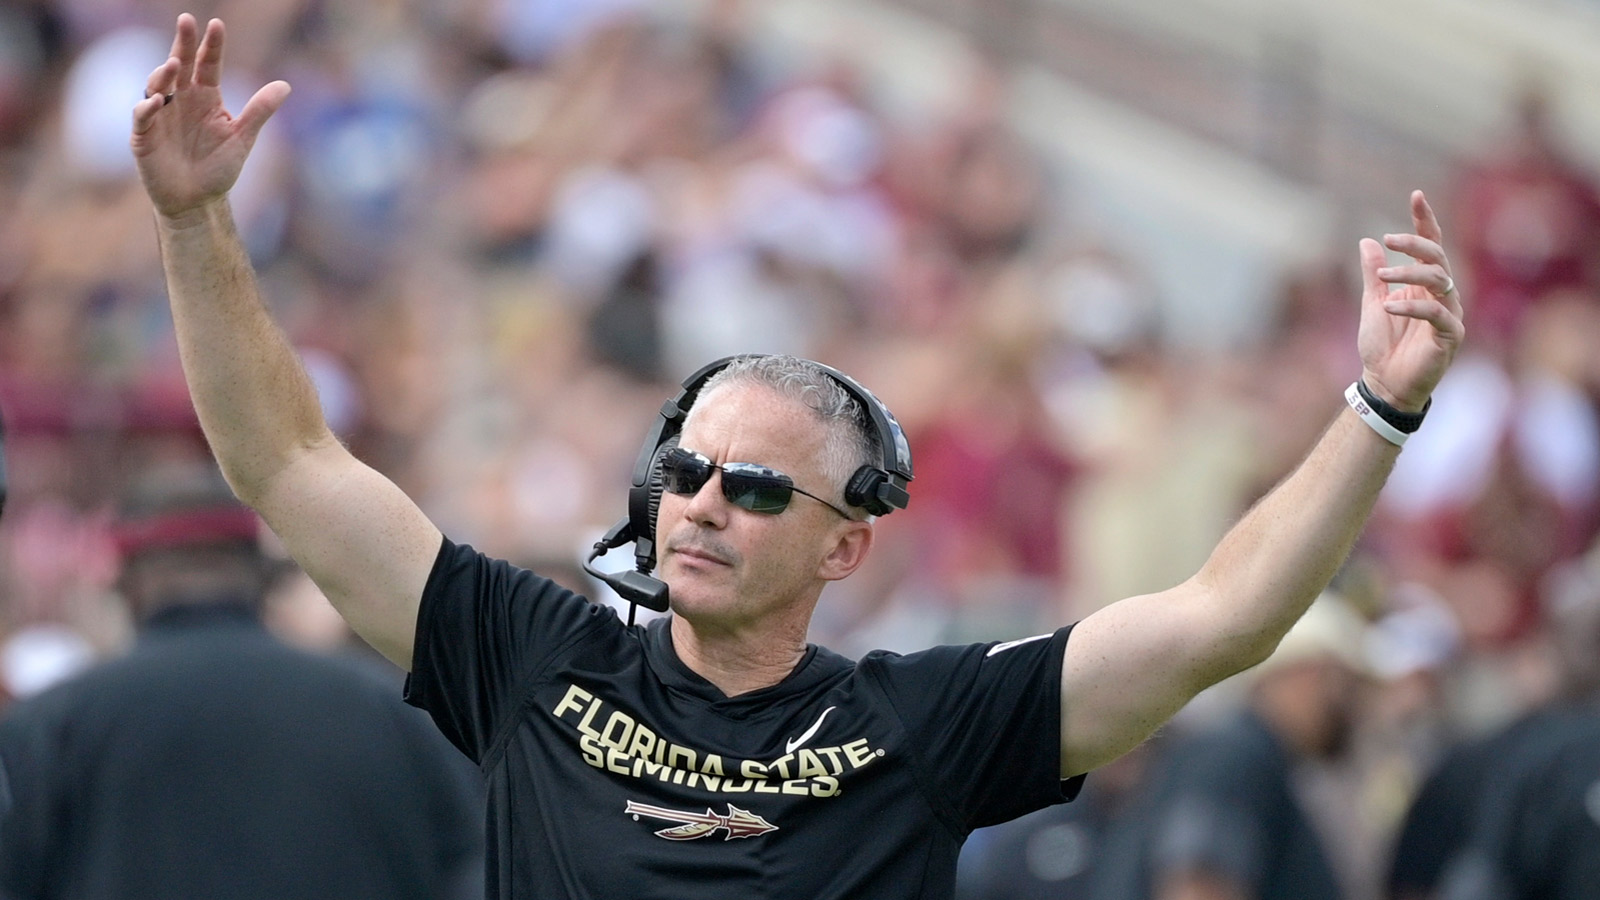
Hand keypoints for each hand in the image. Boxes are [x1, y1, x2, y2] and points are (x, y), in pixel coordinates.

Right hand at [130, 14, 289, 219]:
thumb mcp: (242, 138)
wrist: (197, 201)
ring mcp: (161, 116)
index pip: (208, 65)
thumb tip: (285, 85)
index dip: (212, 46)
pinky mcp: (144, 136)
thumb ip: (260, 111)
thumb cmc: (217, 168)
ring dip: (164, 73)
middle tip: (186, 20)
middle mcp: (181, 100)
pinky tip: (158, 100)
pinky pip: (143, 117)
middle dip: (183, 43)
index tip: (216, 25)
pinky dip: (148, 107)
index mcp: (206, 97)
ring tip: (174, 63)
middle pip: (181, 65)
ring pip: (158, 85)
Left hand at [1356, 190, 1465, 410]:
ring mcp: (1449, 314)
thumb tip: (1368, 241)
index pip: (1430, 247)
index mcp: (1424, 286)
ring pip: (1441, 280)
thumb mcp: (1372, 303)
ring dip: (1410, 274)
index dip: (1425, 221)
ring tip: (1383, 277)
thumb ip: (1374, 274)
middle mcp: (1442, 296)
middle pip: (1438, 258)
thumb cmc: (1381, 347)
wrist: (1383, 385)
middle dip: (1416, 243)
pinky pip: (1437, 312)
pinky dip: (1412, 306)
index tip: (1416, 195)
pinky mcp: (1451, 336)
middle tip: (1389, 238)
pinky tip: (1390, 306)